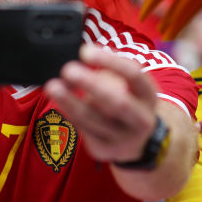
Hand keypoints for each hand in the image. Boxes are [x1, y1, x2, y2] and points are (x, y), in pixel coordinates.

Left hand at [45, 44, 159, 163]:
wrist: (141, 143)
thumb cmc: (130, 102)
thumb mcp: (129, 85)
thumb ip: (108, 70)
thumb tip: (81, 58)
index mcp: (148, 96)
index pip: (134, 75)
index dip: (110, 61)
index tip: (85, 51)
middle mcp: (141, 119)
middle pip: (118, 102)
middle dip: (92, 84)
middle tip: (68, 69)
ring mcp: (124, 139)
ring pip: (94, 119)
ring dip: (70, 101)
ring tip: (53, 86)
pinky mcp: (105, 150)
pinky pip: (83, 129)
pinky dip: (69, 112)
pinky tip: (59, 100)